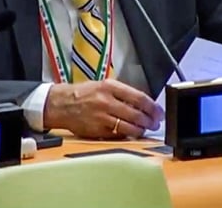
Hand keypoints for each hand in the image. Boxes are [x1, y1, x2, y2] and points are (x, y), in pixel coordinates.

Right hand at [43, 80, 163, 138]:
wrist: (62, 104)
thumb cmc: (83, 94)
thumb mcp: (103, 86)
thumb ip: (122, 93)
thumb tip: (142, 104)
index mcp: (110, 87)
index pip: (138, 97)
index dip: (152, 107)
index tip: (159, 112)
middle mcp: (106, 101)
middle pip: (136, 114)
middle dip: (149, 120)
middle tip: (155, 123)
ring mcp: (102, 117)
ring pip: (129, 127)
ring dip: (141, 130)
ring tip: (145, 129)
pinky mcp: (97, 130)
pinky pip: (118, 134)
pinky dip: (127, 135)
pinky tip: (131, 133)